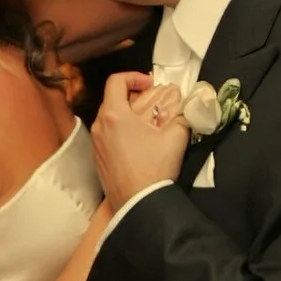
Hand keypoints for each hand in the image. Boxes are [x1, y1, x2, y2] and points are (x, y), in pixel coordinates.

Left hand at [90, 72, 190, 207]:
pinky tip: (139, 144)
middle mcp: (99, 126)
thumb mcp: (175, 137)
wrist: (139, 204)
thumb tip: (184, 108)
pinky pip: (107, 136)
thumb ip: (180, 116)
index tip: (151, 85)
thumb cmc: (155, 167)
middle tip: (154, 103)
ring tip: (148, 124)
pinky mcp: (97, 160)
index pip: (116, 81)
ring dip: (127, 115)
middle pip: (112, 99)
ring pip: (109, 118)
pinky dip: (121, 131)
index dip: (134, 77)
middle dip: (134, 96)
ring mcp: (96, 144)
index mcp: (113, 115)